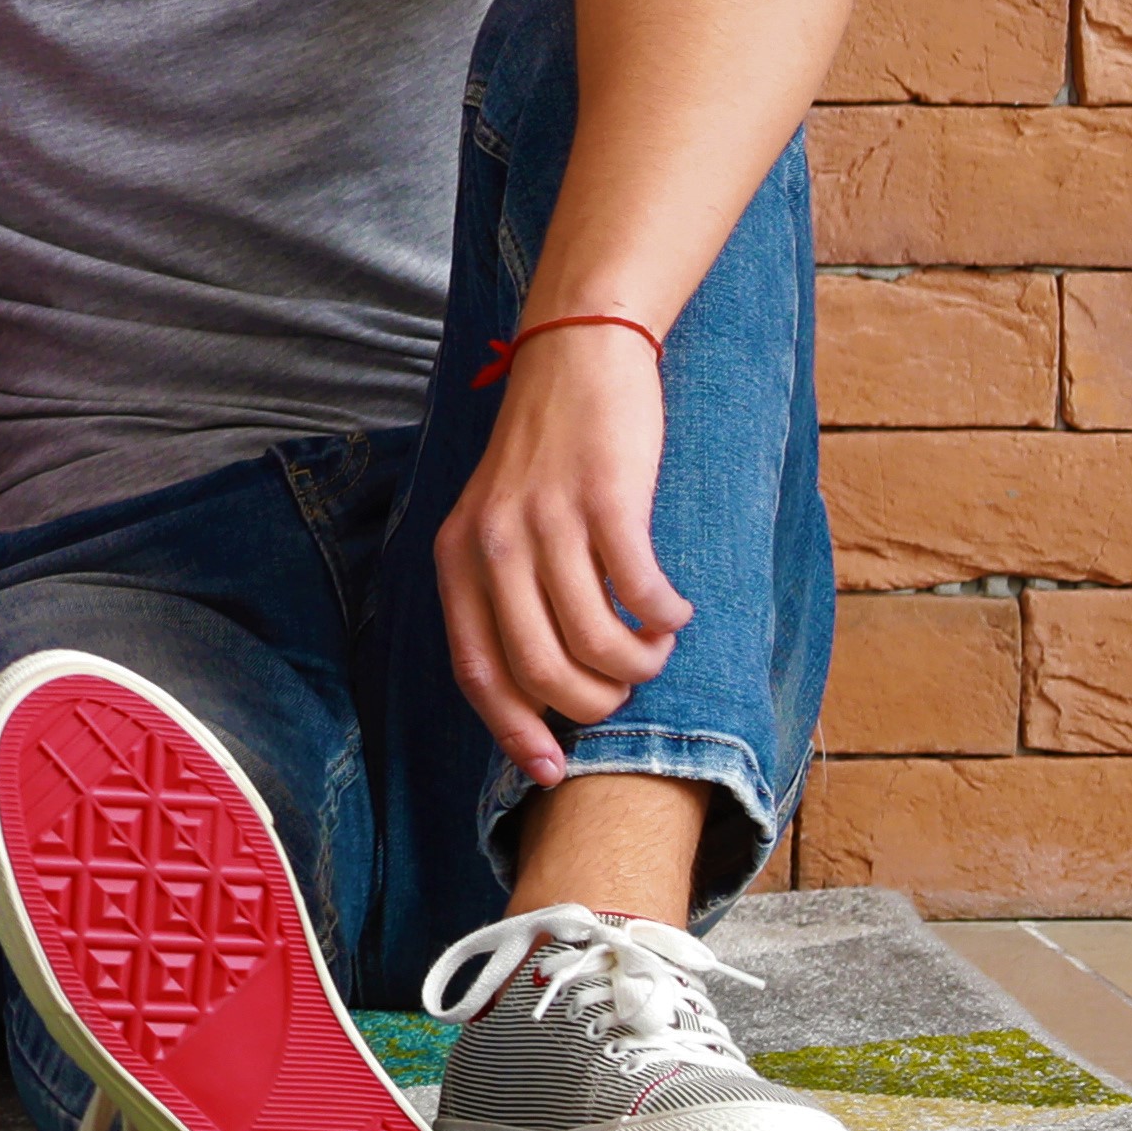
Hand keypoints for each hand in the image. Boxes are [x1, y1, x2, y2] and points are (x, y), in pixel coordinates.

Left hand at [437, 319, 690, 783]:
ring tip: (655, 645)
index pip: (476, 671)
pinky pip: (642, 594)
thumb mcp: (496, 521)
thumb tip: (541, 690)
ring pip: (596, 642)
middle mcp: (491, 544)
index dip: (515, 730)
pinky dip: (666, 618)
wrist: (575, 357)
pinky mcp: (604, 500)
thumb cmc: (545, 455)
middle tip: (626, 688)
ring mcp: (546, 521)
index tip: (553, 773)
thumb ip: (504, 592)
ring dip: (638, 664)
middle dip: (595, 704)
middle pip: (543, 671)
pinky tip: (675, 609)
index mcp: (457, 557)